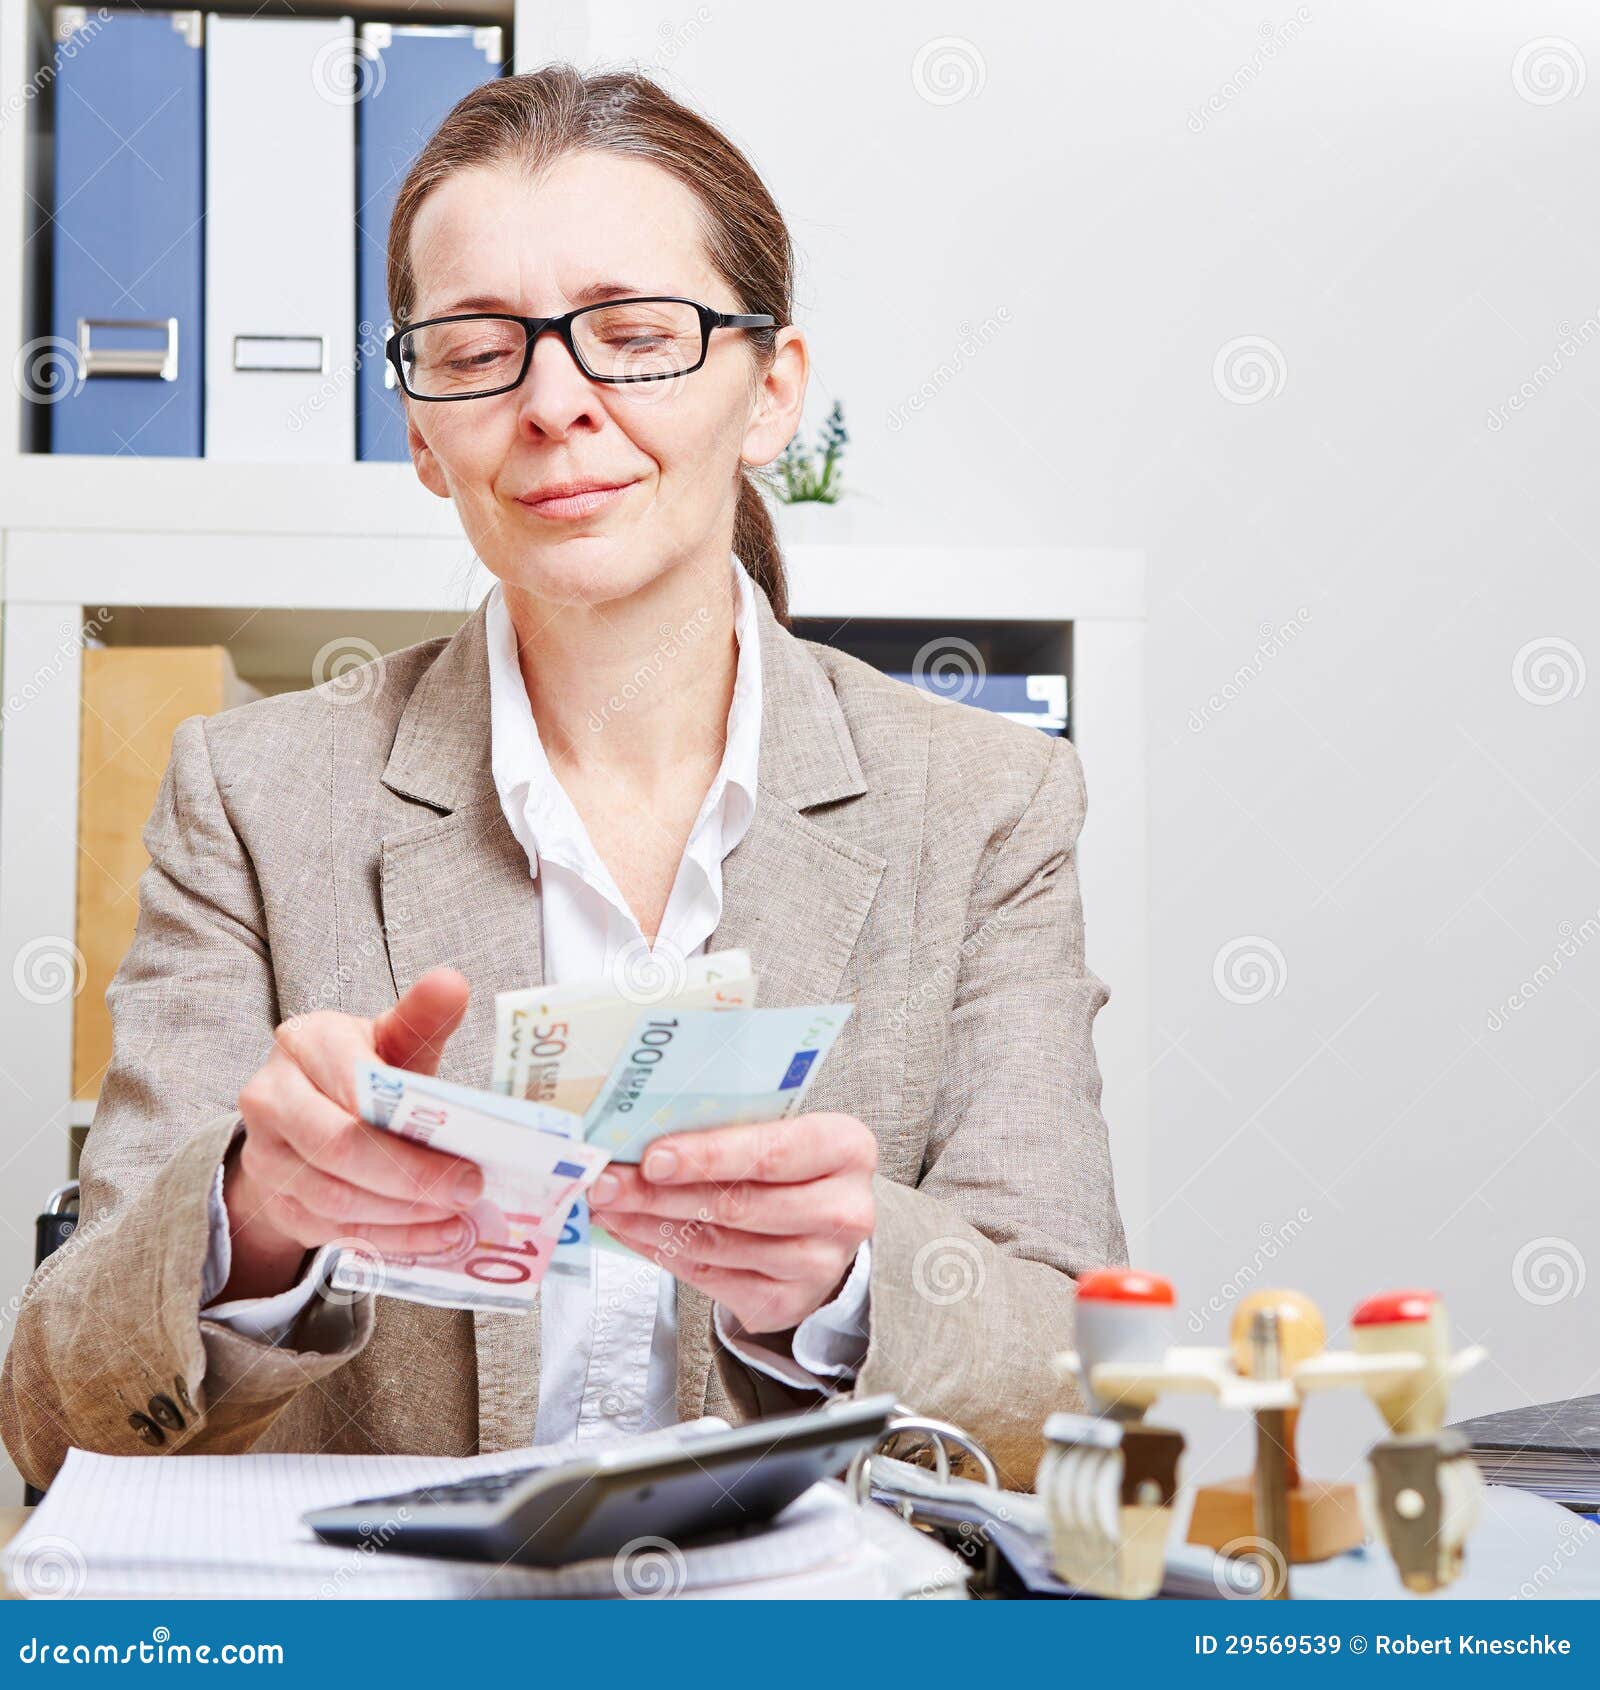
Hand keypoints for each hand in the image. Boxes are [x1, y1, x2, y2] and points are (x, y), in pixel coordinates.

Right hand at [222, 968, 483, 1300]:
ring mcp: (265, 1154)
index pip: (350, 1083)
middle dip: (410, 1177)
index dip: (408, 1123)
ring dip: (403, 1214)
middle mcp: (269, 1096)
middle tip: (468, 1190)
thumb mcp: (392, 1038)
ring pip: (333, 1196)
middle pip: (337, 1147)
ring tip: (457, 1215)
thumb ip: (423, 1015)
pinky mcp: (275, 1201)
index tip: (469, 1151)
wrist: (308, 1113)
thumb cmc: (362, 1072)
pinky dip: (390, 1239)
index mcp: (303, 1043)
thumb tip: (452, 983)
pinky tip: (435, 1235)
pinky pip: (332, 1230)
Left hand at [588, 1111, 876, 1334]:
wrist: (825, 1225)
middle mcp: (843, 1210)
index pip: (772, 1153)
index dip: (709, 1156)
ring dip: (651, 1224)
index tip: (652, 1157)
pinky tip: (634, 1231)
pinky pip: (710, 1277)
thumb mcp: (783, 1129)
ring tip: (610, 1205)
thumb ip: (732, 1127)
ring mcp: (818, 1264)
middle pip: (738, 1204)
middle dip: (660, 1193)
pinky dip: (663, 1252)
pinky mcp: (787, 1302)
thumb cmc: (794, 1166)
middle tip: (607, 1182)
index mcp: (846, 1149)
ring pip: (718, 1244)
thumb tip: (644, 1130)